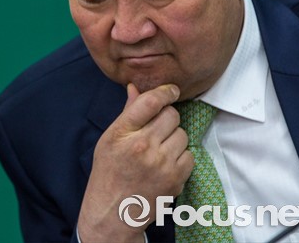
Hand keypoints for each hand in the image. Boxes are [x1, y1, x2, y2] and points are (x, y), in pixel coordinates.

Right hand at [77, 83, 193, 242]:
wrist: (113, 212)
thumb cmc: (109, 171)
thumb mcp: (109, 139)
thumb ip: (127, 113)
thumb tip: (136, 87)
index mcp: (122, 133)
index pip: (150, 102)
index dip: (165, 91)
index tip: (172, 90)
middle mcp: (142, 146)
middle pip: (171, 115)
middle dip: (166, 119)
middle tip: (156, 129)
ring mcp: (161, 163)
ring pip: (182, 134)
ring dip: (174, 138)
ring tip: (158, 149)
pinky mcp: (175, 179)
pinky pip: (189, 155)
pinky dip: (180, 157)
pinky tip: (165, 163)